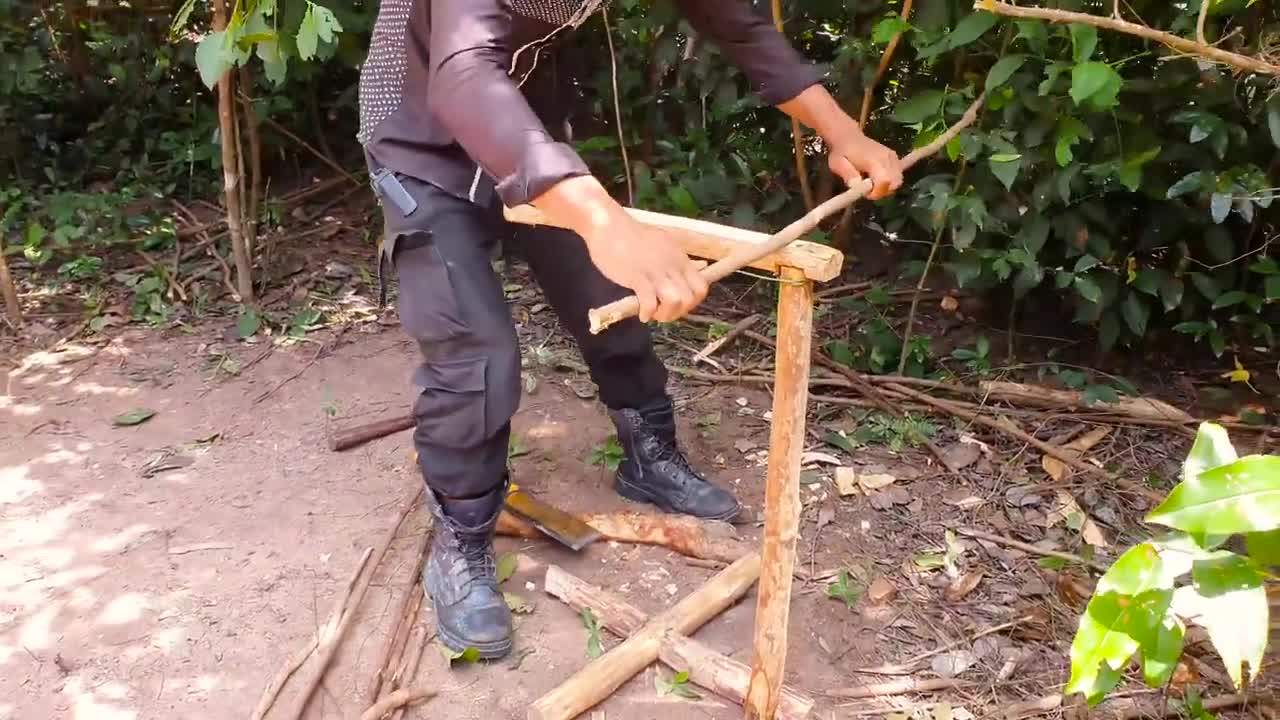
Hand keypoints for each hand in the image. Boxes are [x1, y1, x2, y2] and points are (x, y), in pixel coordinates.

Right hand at [582, 216, 709, 322]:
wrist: (608, 226)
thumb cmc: (633, 236)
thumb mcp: (664, 244)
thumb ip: (681, 260)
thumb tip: (703, 266)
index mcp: (680, 258)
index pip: (701, 288)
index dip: (693, 302)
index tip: (678, 305)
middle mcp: (672, 265)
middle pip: (689, 298)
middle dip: (678, 312)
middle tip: (663, 312)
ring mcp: (655, 270)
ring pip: (674, 301)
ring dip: (665, 314)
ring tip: (653, 314)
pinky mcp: (637, 276)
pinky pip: (650, 302)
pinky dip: (647, 313)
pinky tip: (641, 313)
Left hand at [827, 128, 903, 200]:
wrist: (849, 137)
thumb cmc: (842, 152)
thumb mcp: (837, 164)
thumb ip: (848, 175)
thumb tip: (857, 185)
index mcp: (873, 160)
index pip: (885, 181)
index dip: (877, 192)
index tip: (866, 194)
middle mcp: (887, 157)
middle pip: (895, 183)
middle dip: (883, 191)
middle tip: (868, 190)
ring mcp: (893, 157)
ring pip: (898, 180)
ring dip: (887, 187)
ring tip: (872, 183)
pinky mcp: (894, 157)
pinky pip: (898, 174)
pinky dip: (890, 180)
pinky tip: (878, 177)